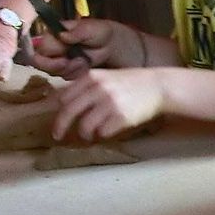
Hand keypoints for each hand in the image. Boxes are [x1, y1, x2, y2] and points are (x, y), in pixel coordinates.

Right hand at [26, 18, 140, 77]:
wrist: (110, 45)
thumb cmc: (100, 32)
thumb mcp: (90, 28)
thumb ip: (77, 31)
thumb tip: (63, 35)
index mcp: (53, 34)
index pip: (38, 49)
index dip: (46, 58)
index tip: (62, 60)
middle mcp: (51, 47)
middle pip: (40, 64)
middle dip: (57, 66)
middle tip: (73, 62)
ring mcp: (57, 59)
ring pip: (53, 72)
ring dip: (69, 69)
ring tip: (84, 61)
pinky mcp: (66, 70)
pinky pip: (65, 77)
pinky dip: (76, 74)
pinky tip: (85, 66)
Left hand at [48, 69, 164, 140]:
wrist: (158, 86)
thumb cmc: (131, 83)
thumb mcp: (106, 77)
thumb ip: (87, 87)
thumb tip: (64, 104)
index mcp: (92, 77)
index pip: (64, 97)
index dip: (57, 111)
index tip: (57, 120)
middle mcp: (98, 88)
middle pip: (68, 112)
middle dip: (60, 127)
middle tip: (58, 136)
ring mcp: (110, 103)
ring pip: (84, 126)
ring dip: (84, 134)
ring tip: (89, 135)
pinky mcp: (121, 116)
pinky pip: (102, 132)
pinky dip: (101, 134)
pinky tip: (106, 131)